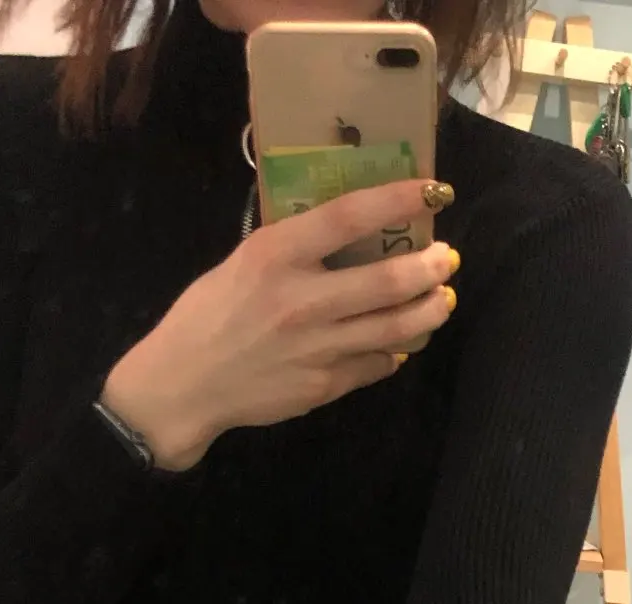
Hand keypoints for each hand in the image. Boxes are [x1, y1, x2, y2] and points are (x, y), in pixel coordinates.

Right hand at [102, 180, 457, 468]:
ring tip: (443, 299)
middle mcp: (301, 300)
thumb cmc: (209, 315)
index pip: (349, 216)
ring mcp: (316, 347)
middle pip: (387, 280)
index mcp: (275, 256)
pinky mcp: (323, 386)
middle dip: (430, 267)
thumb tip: (346, 229)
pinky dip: (393, 351)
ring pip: (394, 327)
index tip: (432, 189)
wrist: (183, 385)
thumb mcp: (242, 263)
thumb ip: (292, 248)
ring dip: (429, 311)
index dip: (397, 199)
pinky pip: (374, 364)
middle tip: (448, 258)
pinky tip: (400, 342)